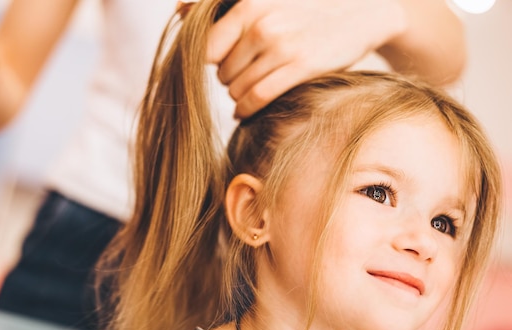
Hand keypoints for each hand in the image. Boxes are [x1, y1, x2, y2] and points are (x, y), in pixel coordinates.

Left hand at [207, 0, 406, 117]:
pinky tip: (246, 111)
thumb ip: (220, 6)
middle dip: (228, 79)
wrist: (360, 12)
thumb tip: (177, 10)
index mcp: (248, 5)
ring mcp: (282, 47)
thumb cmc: (304, 8)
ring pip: (237, 88)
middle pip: (222, 72)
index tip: (221, 65)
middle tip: (243, 76)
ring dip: (238, 96)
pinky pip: (258, 98)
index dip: (209, 62)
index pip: (206, 47)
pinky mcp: (300, 67)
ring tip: (247, 92)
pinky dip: (247, 110)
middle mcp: (262, 24)